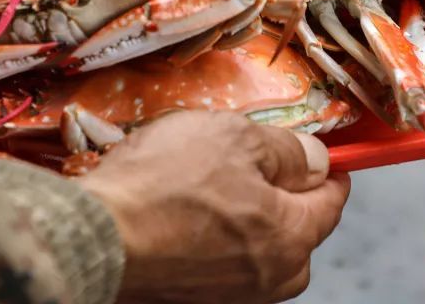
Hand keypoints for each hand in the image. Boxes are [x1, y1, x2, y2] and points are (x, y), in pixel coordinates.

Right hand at [81, 111, 349, 303]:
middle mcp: (268, 278)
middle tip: (260, 166)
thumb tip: (316, 159)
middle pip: (298, 235)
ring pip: (260, 254)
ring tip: (214, 189)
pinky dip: (217, 242)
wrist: (93, 236)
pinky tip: (188, 217)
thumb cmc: (162, 184)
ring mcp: (230, 297)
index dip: (328, 170)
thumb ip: (286, 150)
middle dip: (287, 201)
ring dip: (250, 223)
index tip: (323, 156)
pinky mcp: (193, 300)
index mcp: (290, 237)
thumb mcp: (235, 138)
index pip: (331, 202)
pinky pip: (223, 266)